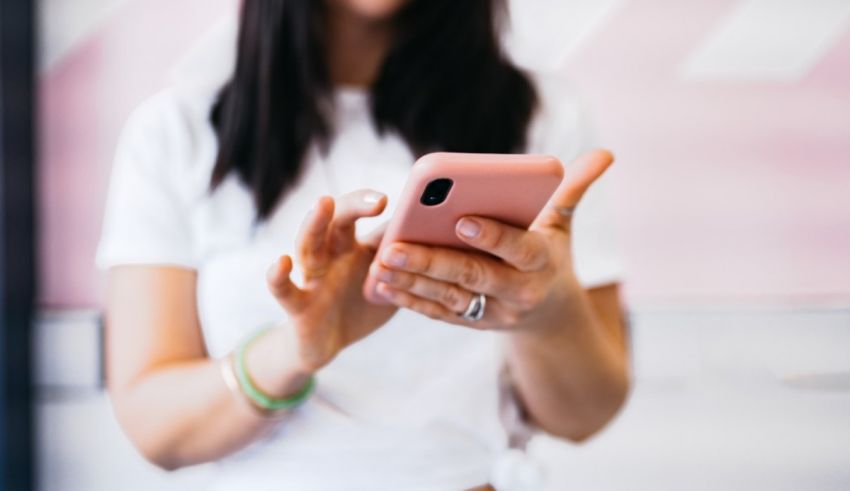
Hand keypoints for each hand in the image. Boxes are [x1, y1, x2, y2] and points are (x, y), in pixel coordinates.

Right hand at [266, 189, 396, 371]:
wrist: (326, 344)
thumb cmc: (359, 304)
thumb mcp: (389, 280)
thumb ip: (407, 259)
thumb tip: (441, 231)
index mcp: (355, 245)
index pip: (365, 215)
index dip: (381, 202)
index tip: (406, 196)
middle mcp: (331, 254)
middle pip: (337, 220)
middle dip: (354, 204)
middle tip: (378, 199)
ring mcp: (312, 276)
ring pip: (308, 245)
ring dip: (314, 223)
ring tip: (323, 203)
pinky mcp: (297, 304)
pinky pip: (283, 289)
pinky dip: (278, 275)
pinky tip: (282, 262)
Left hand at [369, 150, 613, 332]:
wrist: (549, 313)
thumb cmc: (550, 255)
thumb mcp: (563, 224)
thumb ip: (573, 189)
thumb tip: (606, 153)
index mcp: (541, 262)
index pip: (516, 249)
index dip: (492, 237)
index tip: (462, 219)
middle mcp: (517, 292)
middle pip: (473, 275)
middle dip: (432, 262)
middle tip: (395, 246)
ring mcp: (493, 312)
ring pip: (449, 297)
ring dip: (413, 282)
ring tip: (381, 262)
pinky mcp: (472, 323)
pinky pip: (438, 313)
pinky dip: (411, 301)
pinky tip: (383, 284)